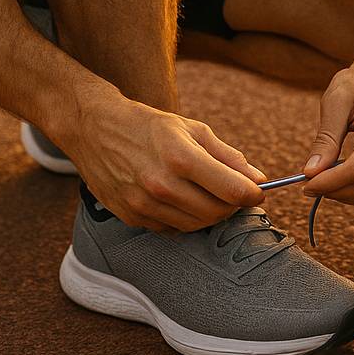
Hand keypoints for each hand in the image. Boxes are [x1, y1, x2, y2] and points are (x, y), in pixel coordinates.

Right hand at [62, 93, 266, 232]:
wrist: (95, 130)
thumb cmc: (149, 126)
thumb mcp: (192, 130)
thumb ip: (227, 156)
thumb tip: (258, 178)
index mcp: (181, 157)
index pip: (232, 190)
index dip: (252, 194)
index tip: (258, 191)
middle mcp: (162, 185)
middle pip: (216, 212)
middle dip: (233, 205)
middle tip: (235, 193)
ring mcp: (144, 204)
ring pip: (196, 225)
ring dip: (211, 214)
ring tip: (211, 195)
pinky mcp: (132, 217)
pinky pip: (172, 229)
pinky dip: (186, 218)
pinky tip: (185, 200)